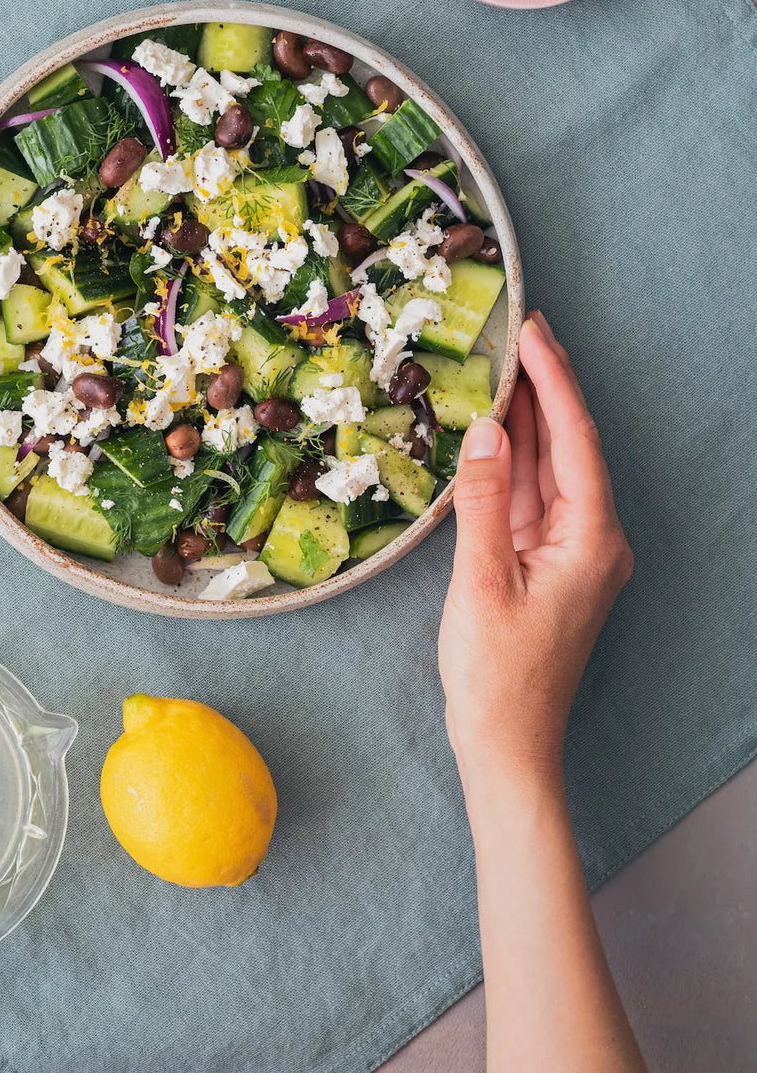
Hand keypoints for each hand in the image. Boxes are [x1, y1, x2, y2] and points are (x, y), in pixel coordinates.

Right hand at [438, 311, 632, 793]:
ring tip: (502, 362)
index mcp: (593, 540)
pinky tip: (495, 429)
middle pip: (570, 446)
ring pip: (551, 468)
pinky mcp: (550, 563)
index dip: (554, 380)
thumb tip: (487, 428)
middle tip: (518, 330)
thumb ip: (484, 499)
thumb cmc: (496, 675)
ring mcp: (574, 551)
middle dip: (545, 387)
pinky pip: (534, 496)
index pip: (576, 440)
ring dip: (528, 419)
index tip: (533, 331)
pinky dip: (514, 460)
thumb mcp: (480, 581)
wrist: (506, 745)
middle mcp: (595, 538)